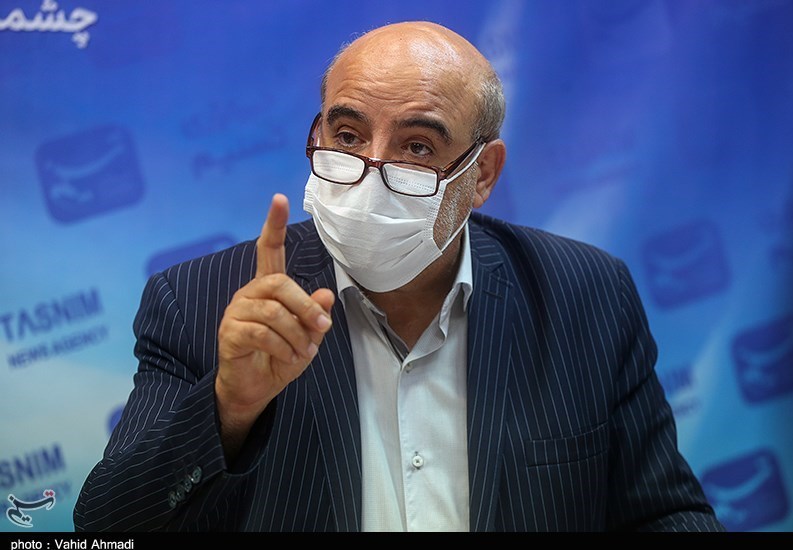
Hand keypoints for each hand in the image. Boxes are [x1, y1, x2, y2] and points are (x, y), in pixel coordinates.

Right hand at [215, 193, 333, 453]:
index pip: (269, 250)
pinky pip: (261, 334)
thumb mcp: (307, 337)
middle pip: (280, 284)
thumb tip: (325, 294)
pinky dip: (282, 348)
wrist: (255, 388)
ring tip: (302, 352)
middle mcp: (250, 293)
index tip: (279, 198)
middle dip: (305, 306)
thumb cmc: (281, 357)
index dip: (274, 225)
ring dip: (296, 335)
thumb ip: (315, 316)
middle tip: (321, 327)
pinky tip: (289, 358)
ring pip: (274, 312)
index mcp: (269, 288)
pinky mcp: (229, 333)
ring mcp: (237, 312)